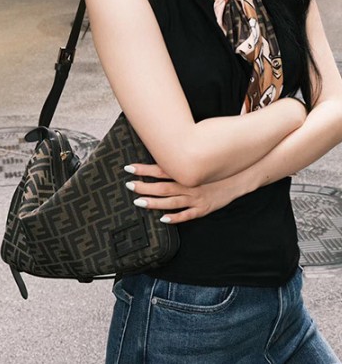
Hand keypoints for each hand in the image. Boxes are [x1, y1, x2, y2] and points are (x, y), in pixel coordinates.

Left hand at [124, 163, 245, 223]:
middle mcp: (189, 184)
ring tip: (138, 202)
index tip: (129, 168)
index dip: (144, 169)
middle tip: (128, 185)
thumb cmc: (218, 165)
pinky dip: (174, 218)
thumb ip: (184, 157)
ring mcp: (196, 198)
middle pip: (162, 186)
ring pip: (171, 202)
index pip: (161, 169)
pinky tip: (162, 219)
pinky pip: (187, 215)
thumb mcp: (201, 158)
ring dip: (154, 203)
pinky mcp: (203, 208)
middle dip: (143, 186)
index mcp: (187, 171)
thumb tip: (166, 150)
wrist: (241, 176)